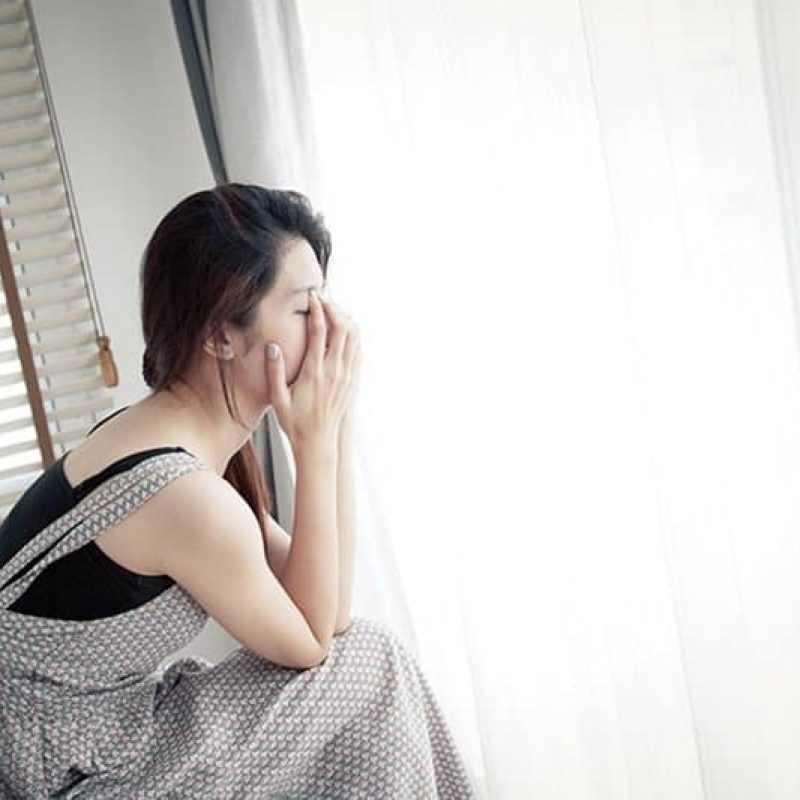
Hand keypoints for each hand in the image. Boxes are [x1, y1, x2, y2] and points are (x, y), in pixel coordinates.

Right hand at [266, 289, 358, 448]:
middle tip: (322, 298)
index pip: (320, 332)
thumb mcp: (277, 398)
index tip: (312, 297)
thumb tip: (272, 345)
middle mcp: (335, 371)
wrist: (318, 443)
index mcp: (315, 372)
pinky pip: (357, 350)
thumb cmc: (294, 422)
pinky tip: (343, 328)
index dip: (317, 309)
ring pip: (354, 337)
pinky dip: (353, 334)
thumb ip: (274, 371)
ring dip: (345, 319)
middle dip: (333, 308)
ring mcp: (346, 376)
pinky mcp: (352, 380)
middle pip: (342, 328)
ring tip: (332, 309)